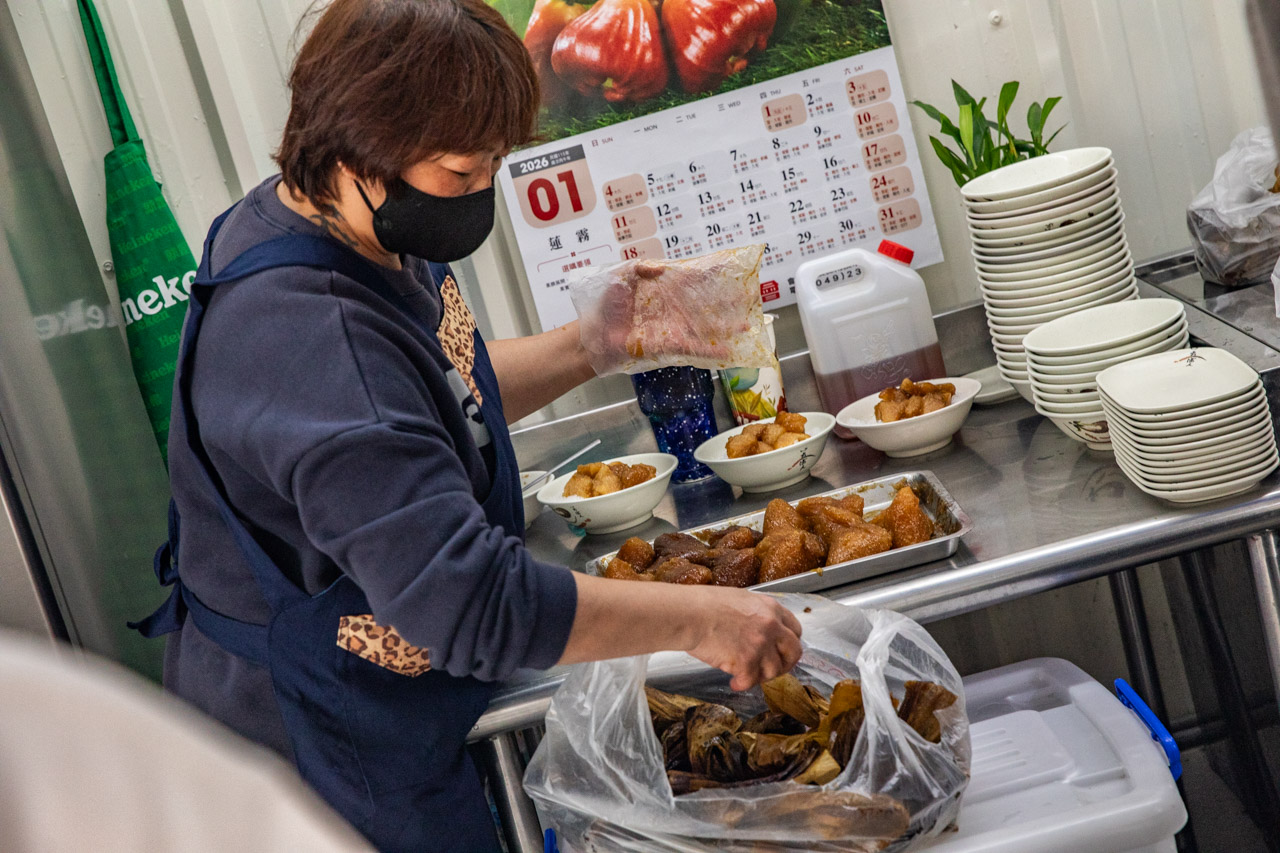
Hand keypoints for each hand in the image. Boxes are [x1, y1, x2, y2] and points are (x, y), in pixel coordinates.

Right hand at [685, 588, 802, 690]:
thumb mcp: (739, 599)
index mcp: (770, 608)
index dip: (788, 642)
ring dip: (760, 675)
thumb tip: (756, 627)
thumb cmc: (704, 604)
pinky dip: (742, 684)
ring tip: (747, 675)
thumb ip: (755, 613)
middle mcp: (771, 626)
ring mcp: (761, 644)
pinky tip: (733, 682)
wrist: (689, 614)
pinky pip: (751, 681)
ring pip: (774, 670)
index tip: (781, 650)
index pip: (795, 629)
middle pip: (794, 651)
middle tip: (771, 668)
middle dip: (784, 663)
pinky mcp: (747, 661)